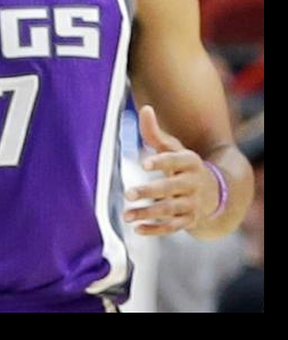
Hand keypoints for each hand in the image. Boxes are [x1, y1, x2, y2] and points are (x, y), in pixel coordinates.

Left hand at [124, 106, 219, 235]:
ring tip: (126, 215)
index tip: (143, 163)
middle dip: (150, 191)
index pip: (176, 161)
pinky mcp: (190, 220)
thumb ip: (155, 133)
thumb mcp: (172, 148)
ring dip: (148, 214)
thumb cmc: (182, 166)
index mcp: (190, 162)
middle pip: (171, 188)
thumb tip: (145, 109)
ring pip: (170, 210)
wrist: (213, 191)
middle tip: (128, 193)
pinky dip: (156, 230)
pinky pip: (173, 227)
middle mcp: (193, 183)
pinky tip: (137, 229)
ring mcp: (192, 203)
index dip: (161, 162)